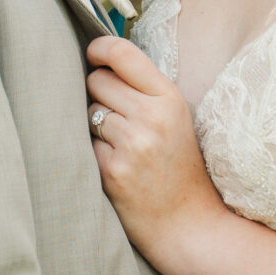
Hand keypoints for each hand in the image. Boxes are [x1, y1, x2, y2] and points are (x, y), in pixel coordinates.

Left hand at [86, 34, 223, 260]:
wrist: (190, 225)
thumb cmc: (180, 170)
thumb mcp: (176, 120)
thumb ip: (144, 91)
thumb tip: (99, 64)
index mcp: (170, 98)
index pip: (123, 53)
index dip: (99, 49)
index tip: (92, 55)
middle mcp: (152, 117)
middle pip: (97, 81)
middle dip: (98, 95)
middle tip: (117, 118)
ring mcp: (132, 144)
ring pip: (88, 112)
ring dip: (95, 127)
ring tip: (122, 147)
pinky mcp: (112, 171)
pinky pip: (85, 145)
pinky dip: (94, 155)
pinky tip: (116, 168)